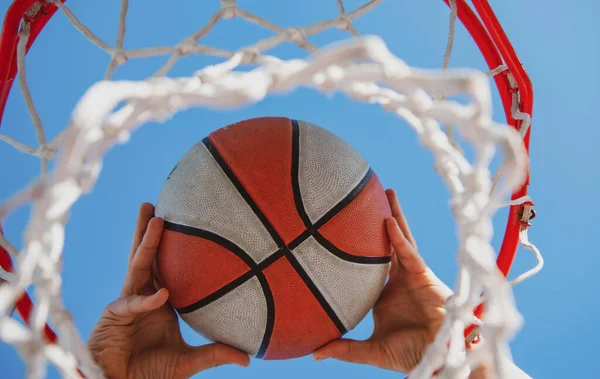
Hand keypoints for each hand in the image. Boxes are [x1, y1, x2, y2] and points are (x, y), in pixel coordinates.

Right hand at [87, 203, 249, 378]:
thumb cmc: (150, 374)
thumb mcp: (188, 362)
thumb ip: (215, 353)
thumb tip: (248, 356)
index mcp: (159, 300)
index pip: (164, 267)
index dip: (168, 246)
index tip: (178, 223)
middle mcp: (142, 296)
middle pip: (145, 257)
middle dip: (147, 231)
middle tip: (153, 204)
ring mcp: (127, 303)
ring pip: (136, 267)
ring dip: (145, 243)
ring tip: (152, 217)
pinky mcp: (114, 316)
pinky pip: (132, 303)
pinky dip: (147, 300)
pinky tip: (163, 295)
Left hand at [313, 189, 451, 372]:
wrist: (437, 360)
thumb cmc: (409, 354)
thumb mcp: (371, 349)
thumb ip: (344, 348)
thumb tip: (313, 352)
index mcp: (384, 291)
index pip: (369, 261)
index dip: (361, 242)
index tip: (344, 225)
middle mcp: (398, 278)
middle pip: (387, 242)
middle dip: (380, 218)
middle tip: (368, 194)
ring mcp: (412, 274)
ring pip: (401, 239)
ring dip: (394, 216)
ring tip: (387, 192)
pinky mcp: (425, 276)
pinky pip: (410, 254)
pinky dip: (399, 239)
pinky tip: (389, 222)